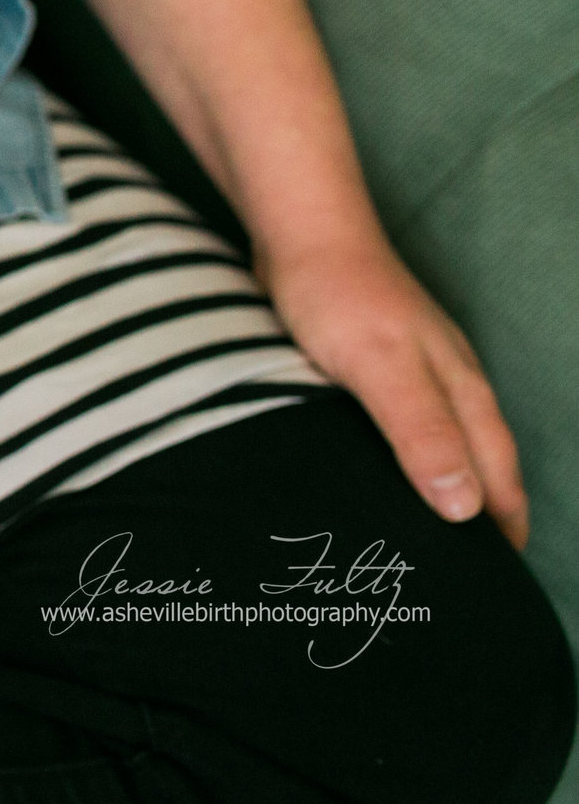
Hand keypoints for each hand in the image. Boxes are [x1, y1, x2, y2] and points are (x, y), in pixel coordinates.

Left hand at [263, 237, 527, 546]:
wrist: (300, 231)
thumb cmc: (338, 296)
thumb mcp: (381, 368)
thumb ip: (421, 431)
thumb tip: (467, 508)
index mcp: (461, 388)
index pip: (498, 470)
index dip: (503, 519)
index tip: (504, 572)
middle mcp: (447, 379)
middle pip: (482, 456)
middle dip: (488, 508)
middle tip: (477, 566)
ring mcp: (414, 365)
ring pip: (446, 436)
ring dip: (450, 480)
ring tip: (435, 525)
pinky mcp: (374, 357)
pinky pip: (405, 417)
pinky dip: (408, 451)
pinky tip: (381, 463)